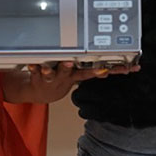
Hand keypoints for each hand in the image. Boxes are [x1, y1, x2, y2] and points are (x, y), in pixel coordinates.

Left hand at [3, 61, 139, 103]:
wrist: (42, 93)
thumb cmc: (63, 79)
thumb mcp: (82, 76)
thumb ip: (100, 70)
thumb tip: (124, 67)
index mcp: (76, 75)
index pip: (91, 73)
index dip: (100, 71)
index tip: (104, 70)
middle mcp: (65, 77)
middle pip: (69, 71)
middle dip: (70, 67)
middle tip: (70, 62)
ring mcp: (52, 77)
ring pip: (52, 72)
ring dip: (51, 70)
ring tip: (49, 66)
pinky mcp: (39, 76)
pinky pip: (35, 71)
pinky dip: (33, 68)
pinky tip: (31, 65)